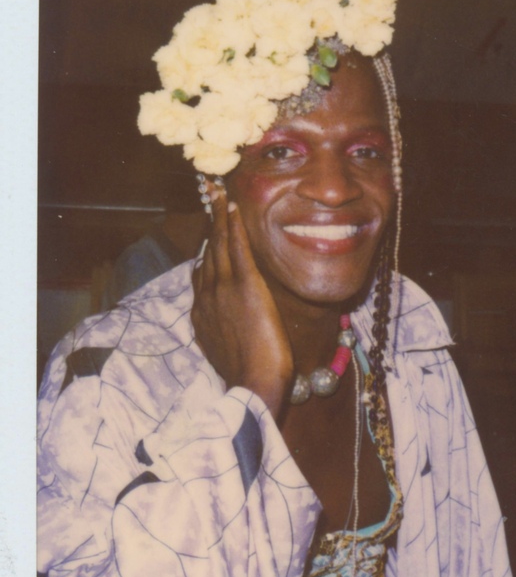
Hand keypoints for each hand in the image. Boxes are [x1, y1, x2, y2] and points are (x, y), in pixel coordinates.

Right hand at [191, 186, 293, 417]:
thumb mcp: (226, 351)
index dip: (205, 248)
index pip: (202, 272)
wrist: (252, 384)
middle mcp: (206, 296)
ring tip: (217, 192)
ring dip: (218, 216)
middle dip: (209, 222)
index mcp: (202, 312)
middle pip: (208, 251)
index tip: (208, 231)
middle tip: (208, 195)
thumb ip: (224, 331)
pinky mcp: (244, 285)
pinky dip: (232, 225)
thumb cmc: (247, 376)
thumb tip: (230, 324)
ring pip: (219, 244)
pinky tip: (232, 206)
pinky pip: (236, 247)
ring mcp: (222, 289)